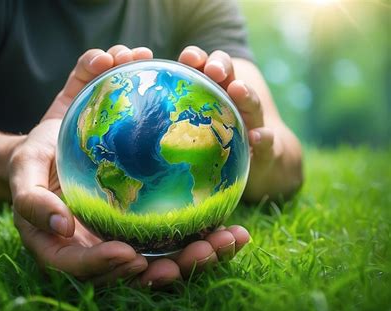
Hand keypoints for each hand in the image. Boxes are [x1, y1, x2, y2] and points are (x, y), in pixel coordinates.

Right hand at [9, 45, 250, 287]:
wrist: (50, 149)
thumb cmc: (33, 160)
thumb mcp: (23, 170)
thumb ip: (31, 198)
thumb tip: (62, 225)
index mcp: (62, 247)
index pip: (82, 269)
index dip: (106, 269)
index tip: (132, 256)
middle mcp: (96, 251)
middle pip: (133, 274)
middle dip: (171, 268)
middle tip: (203, 251)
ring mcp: (123, 239)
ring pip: (162, 261)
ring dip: (198, 257)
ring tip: (229, 240)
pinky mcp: (144, 226)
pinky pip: (175, 240)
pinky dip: (204, 238)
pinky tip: (232, 227)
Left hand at [178, 46, 293, 200]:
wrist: (258, 163)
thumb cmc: (214, 145)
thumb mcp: (193, 133)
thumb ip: (171, 124)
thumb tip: (130, 124)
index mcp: (214, 93)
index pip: (205, 69)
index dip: (196, 59)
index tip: (186, 58)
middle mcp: (235, 101)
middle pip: (229, 76)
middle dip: (220, 66)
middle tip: (212, 69)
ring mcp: (254, 122)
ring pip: (252, 102)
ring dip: (245, 94)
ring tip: (237, 89)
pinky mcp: (268, 146)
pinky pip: (268, 141)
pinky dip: (264, 138)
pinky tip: (257, 136)